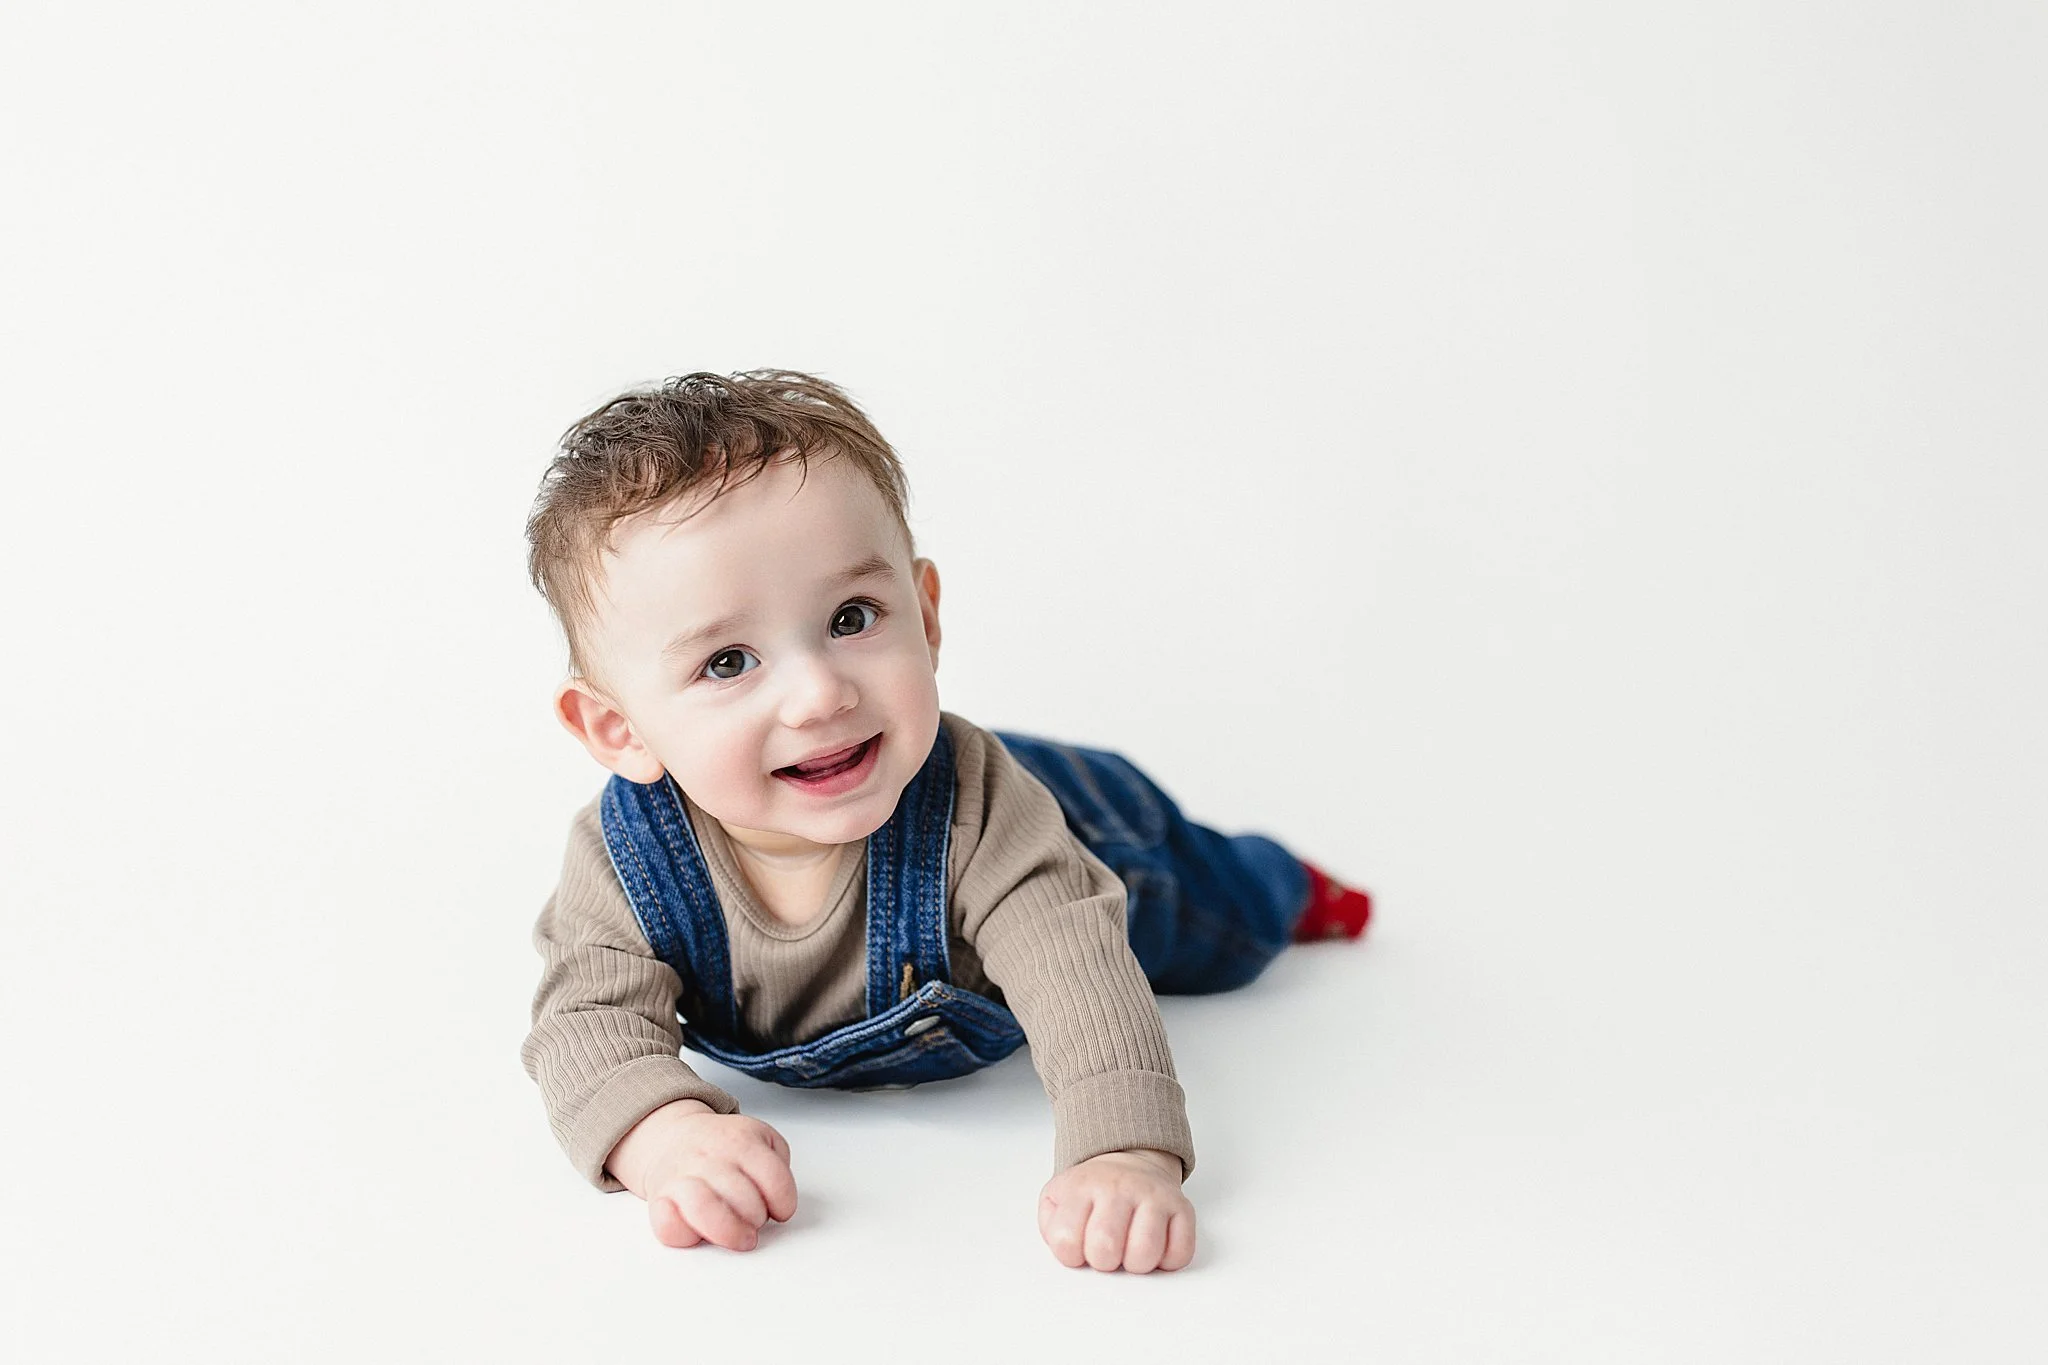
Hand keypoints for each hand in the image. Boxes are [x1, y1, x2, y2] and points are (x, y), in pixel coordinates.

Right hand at [605, 1099, 798, 1250]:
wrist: (671, 1137)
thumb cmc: (722, 1147)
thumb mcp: (762, 1139)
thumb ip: (779, 1167)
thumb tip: (779, 1205)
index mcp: (742, 1141)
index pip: (775, 1180)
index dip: (783, 1204)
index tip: (778, 1210)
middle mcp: (711, 1158)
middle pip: (745, 1201)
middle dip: (756, 1219)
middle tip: (752, 1219)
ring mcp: (682, 1178)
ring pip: (705, 1209)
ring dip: (728, 1231)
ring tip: (736, 1236)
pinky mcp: (659, 1201)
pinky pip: (669, 1226)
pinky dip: (686, 1236)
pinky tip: (699, 1231)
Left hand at [1037, 1147, 1195, 1272]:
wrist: (1128, 1162)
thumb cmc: (1092, 1192)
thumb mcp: (1057, 1198)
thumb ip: (1051, 1226)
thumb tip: (1065, 1250)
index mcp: (1082, 1186)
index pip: (1066, 1240)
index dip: (1071, 1255)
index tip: (1078, 1246)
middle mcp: (1118, 1187)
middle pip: (1105, 1248)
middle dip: (1103, 1261)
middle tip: (1105, 1251)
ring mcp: (1153, 1196)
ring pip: (1144, 1254)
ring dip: (1135, 1264)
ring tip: (1128, 1250)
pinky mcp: (1182, 1208)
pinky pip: (1179, 1254)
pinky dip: (1166, 1261)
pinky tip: (1154, 1247)